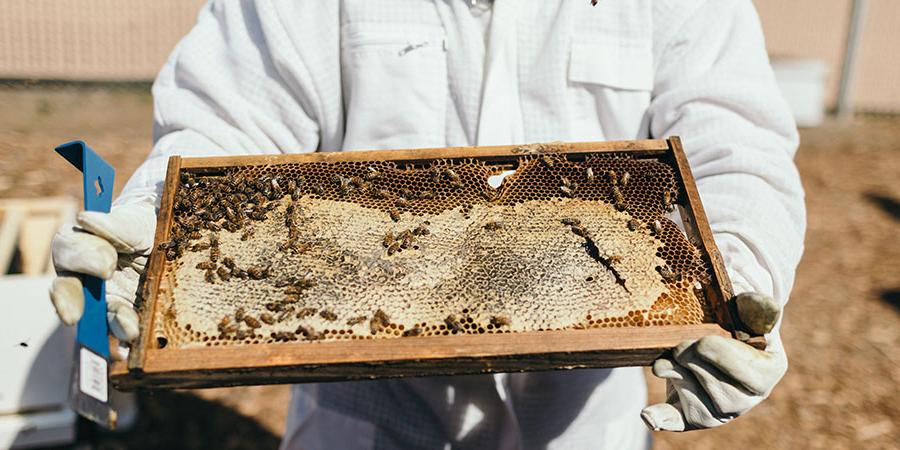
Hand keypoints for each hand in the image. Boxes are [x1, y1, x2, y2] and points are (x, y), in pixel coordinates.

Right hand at [49, 200, 156, 343]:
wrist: (172, 241)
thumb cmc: (145, 226)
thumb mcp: (137, 221)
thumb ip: (116, 224)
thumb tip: (86, 219)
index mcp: (80, 243)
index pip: (67, 248)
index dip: (82, 257)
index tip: (107, 265)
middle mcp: (84, 274)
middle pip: (67, 288)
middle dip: (69, 301)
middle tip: (74, 316)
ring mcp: (104, 297)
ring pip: (96, 314)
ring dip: (111, 323)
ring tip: (128, 331)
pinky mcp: (125, 314)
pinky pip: (120, 329)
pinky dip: (127, 336)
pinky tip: (136, 346)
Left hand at [641, 292, 785, 430]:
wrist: (720, 346)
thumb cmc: (736, 325)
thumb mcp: (749, 311)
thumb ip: (756, 305)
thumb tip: (760, 304)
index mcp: (768, 372)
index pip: (730, 360)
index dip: (709, 345)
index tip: (703, 338)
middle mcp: (747, 400)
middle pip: (704, 375)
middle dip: (687, 353)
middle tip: (683, 343)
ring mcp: (721, 413)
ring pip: (686, 390)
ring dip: (672, 367)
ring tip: (674, 356)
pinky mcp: (694, 418)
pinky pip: (676, 421)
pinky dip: (661, 418)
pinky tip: (648, 415)